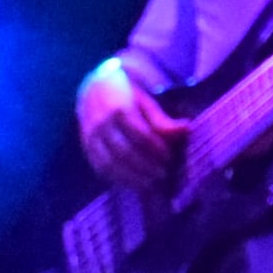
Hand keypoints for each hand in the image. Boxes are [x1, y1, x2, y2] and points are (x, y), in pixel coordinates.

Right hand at [74, 61, 179, 197]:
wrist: (93, 89)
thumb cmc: (126, 94)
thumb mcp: (145, 100)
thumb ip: (161, 118)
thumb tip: (186, 128)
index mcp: (117, 106)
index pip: (139, 133)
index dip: (156, 148)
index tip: (169, 157)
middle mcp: (100, 123)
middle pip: (124, 151)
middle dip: (145, 166)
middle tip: (163, 173)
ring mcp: (89, 137)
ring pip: (110, 164)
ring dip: (132, 177)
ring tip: (152, 182)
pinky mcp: (86, 148)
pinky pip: (100, 169)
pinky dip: (119, 179)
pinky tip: (135, 183)